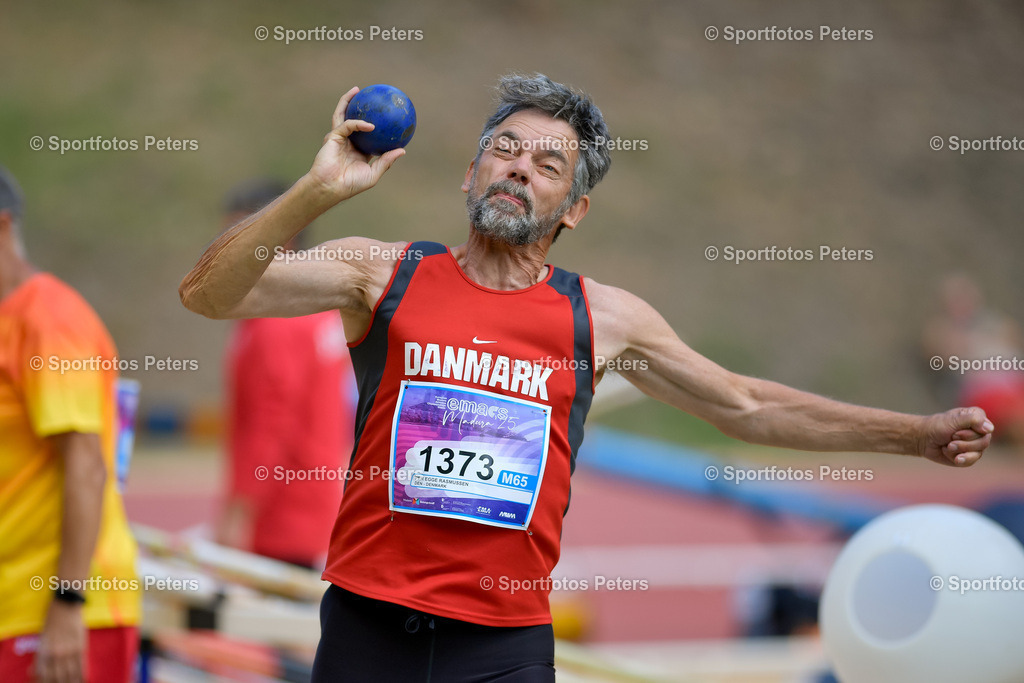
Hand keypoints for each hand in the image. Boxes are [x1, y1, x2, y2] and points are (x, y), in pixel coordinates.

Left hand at [34, 600, 85, 682]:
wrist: (66, 604)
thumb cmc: (52, 621)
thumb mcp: (42, 639)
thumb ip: (39, 657)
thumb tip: (32, 673)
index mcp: (43, 651)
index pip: (43, 675)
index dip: (44, 682)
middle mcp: (56, 653)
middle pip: (57, 677)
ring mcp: (69, 650)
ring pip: (70, 674)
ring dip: (70, 682)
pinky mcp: (81, 646)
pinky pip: (82, 666)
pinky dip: (81, 676)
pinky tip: (81, 680)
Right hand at [307, 87, 405, 201]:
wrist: (330, 187)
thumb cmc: (351, 184)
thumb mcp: (373, 174)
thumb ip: (386, 161)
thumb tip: (402, 150)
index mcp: (358, 151)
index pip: (367, 134)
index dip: (375, 125)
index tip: (386, 116)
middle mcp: (347, 142)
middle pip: (352, 119)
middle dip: (357, 105)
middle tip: (369, 96)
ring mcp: (338, 138)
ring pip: (342, 115)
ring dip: (347, 101)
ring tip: (356, 90)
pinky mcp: (332, 137)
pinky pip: (347, 125)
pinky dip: (358, 124)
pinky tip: (370, 124)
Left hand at [917, 407, 993, 466]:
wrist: (924, 439)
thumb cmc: (937, 426)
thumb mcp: (953, 420)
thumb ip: (972, 420)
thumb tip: (990, 428)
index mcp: (978, 417)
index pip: (986, 429)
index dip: (969, 433)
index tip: (955, 430)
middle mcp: (980, 431)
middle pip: (984, 443)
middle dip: (963, 443)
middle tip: (950, 438)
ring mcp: (975, 444)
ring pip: (978, 453)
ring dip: (959, 450)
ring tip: (948, 446)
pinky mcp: (969, 456)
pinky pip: (970, 461)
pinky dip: (958, 459)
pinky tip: (950, 454)